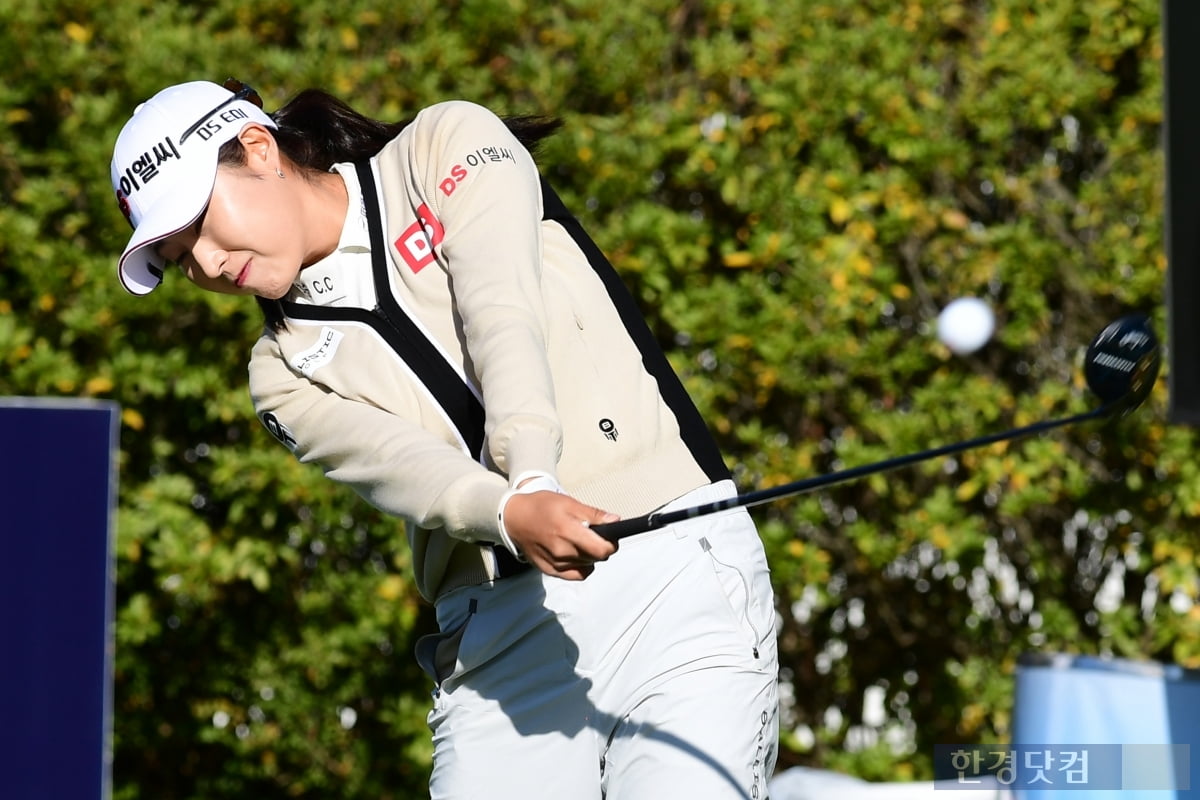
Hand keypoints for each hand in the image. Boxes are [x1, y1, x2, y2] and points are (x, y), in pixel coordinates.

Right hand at [501, 491, 619, 579]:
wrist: (515, 518)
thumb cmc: (541, 507)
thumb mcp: (569, 503)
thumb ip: (593, 514)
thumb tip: (615, 521)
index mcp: (567, 532)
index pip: (601, 550)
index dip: (611, 544)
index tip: (610, 537)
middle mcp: (561, 552)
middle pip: (596, 558)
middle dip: (601, 547)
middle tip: (594, 535)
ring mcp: (555, 564)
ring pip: (587, 566)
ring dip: (589, 556)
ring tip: (580, 542)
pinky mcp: (549, 571)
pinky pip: (575, 575)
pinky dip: (580, 566)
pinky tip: (575, 555)